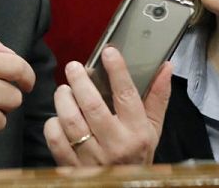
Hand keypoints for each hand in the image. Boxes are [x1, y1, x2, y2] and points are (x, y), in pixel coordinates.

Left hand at [44, 47, 172, 165]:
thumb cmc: (137, 155)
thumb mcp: (153, 129)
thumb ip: (157, 97)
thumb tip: (165, 66)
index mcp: (137, 132)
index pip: (127, 96)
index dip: (117, 71)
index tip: (109, 52)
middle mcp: (116, 144)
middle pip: (93, 106)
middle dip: (80, 82)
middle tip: (74, 67)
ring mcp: (92, 157)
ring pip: (71, 121)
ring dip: (64, 99)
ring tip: (64, 90)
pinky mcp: (72, 166)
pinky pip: (56, 139)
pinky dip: (53, 124)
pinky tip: (58, 117)